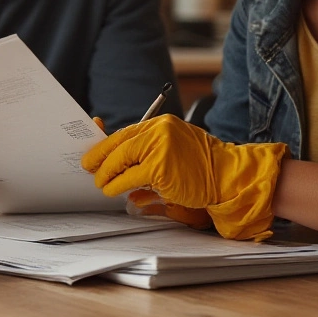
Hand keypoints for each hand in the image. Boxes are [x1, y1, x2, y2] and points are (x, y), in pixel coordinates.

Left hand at [81, 114, 286, 240]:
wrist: (227, 175)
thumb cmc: (202, 166)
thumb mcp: (174, 149)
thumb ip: (150, 152)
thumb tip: (119, 165)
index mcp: (161, 125)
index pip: (125, 132)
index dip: (104, 144)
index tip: (92, 154)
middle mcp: (159, 131)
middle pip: (118, 144)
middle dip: (100, 159)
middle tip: (90, 170)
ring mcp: (159, 149)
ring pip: (120, 161)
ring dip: (107, 175)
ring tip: (102, 184)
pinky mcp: (159, 168)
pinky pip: (128, 178)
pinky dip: (117, 186)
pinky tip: (114, 191)